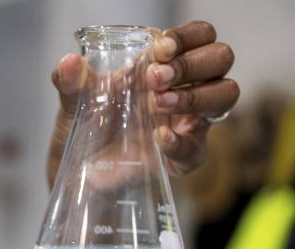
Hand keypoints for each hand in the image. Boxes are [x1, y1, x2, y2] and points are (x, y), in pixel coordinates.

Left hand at [48, 21, 238, 182]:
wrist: (81, 167)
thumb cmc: (88, 124)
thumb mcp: (74, 98)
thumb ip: (69, 80)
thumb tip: (68, 63)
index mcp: (163, 65)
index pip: (200, 35)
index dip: (189, 37)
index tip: (160, 50)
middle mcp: (185, 88)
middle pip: (221, 58)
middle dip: (192, 65)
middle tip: (155, 80)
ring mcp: (189, 121)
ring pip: (226, 94)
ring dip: (196, 96)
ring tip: (158, 104)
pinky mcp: (183, 155)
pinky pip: (197, 148)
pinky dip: (179, 141)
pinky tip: (157, 138)